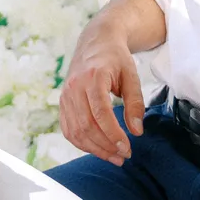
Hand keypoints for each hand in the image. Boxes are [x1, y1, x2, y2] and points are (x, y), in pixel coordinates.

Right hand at [57, 16, 145, 164]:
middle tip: (123, 156)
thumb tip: (136, 131)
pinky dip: (82, 143)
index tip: (127, 148)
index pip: (100, 112)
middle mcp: (75, 86)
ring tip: (114, 157)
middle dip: (105, 146)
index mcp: (93, 77)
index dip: (113, 134)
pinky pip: (68, 129)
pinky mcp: (63, 102)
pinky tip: (98, 149)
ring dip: (94, 149)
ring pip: (76, 131)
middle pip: (86, 125)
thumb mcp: (132, 75)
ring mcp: (66, 95)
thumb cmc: (116, 58)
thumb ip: (135, 103)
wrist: (96, 42)